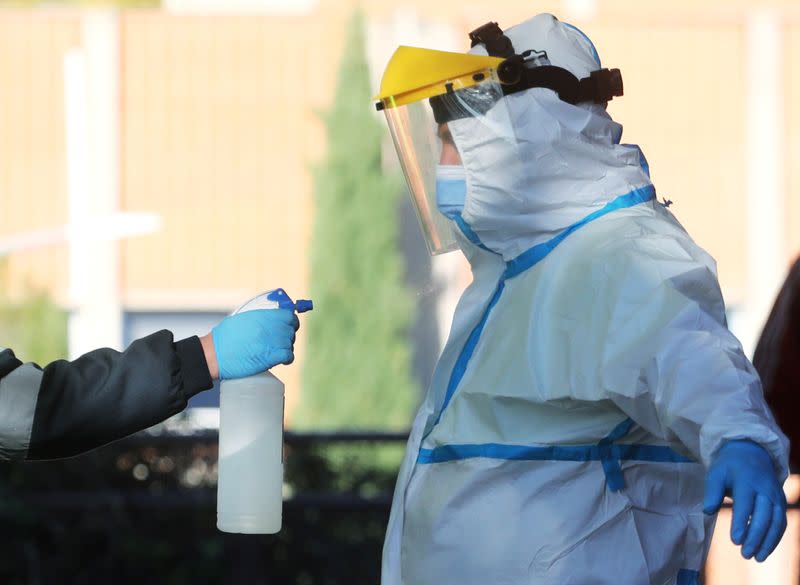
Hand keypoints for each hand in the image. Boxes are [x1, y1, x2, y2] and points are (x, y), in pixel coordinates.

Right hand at [210, 309, 299, 378]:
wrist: (214, 355)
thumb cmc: (223, 338)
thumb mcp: (241, 319)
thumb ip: (258, 319)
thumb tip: (269, 320)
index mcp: (262, 316)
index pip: (288, 315)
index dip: (291, 321)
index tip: (289, 325)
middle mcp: (269, 327)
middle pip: (291, 329)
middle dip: (288, 335)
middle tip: (281, 340)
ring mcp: (271, 342)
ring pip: (290, 343)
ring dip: (286, 347)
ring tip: (277, 351)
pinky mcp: (270, 357)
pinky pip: (288, 355)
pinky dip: (287, 358)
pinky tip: (282, 359)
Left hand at [703, 440, 786, 561]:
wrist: (751, 452)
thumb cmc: (729, 467)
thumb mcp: (716, 473)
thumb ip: (712, 492)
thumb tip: (707, 512)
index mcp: (747, 481)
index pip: (745, 505)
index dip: (741, 523)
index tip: (735, 540)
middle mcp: (765, 489)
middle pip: (763, 516)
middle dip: (755, 536)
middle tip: (745, 554)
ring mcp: (776, 496)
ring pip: (776, 521)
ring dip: (768, 541)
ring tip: (757, 557)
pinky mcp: (781, 502)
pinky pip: (781, 522)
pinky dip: (775, 537)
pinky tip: (765, 550)